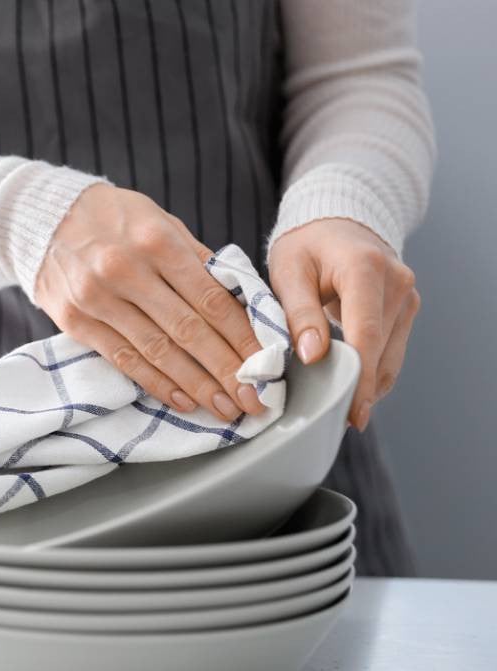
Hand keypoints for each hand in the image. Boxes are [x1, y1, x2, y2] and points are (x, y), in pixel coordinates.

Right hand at [34, 183, 264, 421]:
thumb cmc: (113, 219)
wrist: (42, 217)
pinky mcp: (75, 322)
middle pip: (188, 330)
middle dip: (226, 370)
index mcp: (156, 241)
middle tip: (254, 399)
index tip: (265, 363)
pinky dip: (156, 383)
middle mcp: (126, 271)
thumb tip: (241, 305)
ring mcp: (97, 299)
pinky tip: (183, 399)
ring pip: (157, 351)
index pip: (210, 298)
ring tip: (225, 407)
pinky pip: (123, 359)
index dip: (242, 336)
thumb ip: (197, 261)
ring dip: (196, 385)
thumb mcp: (160, 222)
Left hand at [269, 218, 419, 429]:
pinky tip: (350, 388)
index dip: (358, 376)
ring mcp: (407, 297)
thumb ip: (299, 313)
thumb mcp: (288, 271)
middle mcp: (397, 283)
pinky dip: (372, 371)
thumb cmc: (306, 245)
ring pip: (391, 356)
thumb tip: (312, 356)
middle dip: (360, 388)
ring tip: (338, 410)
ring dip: (367, 384)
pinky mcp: (406, 310)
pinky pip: (390, 350)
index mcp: (365, 269)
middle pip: (382, 350)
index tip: (348, 410)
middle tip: (334, 421)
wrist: (336, 224)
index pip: (365, 333)